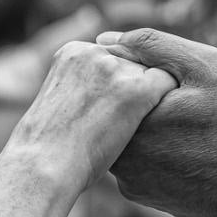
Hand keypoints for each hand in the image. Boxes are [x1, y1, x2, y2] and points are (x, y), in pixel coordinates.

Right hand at [7, 40, 177, 190]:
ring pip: (153, 74)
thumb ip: (87, 89)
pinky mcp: (136, 89)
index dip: (120, 84)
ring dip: (153, 98)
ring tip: (144, 127)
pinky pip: (169, 86)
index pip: (114, 58)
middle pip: (134, 63)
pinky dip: (171, 104)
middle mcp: (94, 52)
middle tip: (128, 120)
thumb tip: (113, 97)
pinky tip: (164, 125)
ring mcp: (115, 69)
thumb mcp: (63, 105)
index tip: (114, 109)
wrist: (45, 164)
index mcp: (73, 52)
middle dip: (137, 88)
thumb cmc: (50, 149)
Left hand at [101, 28, 216, 216]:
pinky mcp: (145, 197)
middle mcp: (122, 157)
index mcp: (132, 120)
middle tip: (182, 100)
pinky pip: (138, 163)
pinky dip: (156, 150)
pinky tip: (189, 148)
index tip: (171, 78)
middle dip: (138, 99)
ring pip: (125, 137)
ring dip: (146, 125)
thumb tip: (104, 40)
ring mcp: (131, 182)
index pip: (109, 82)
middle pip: (114, 112)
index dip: (135, 69)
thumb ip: (153, 46)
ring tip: (189, 124)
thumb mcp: (206, 67)